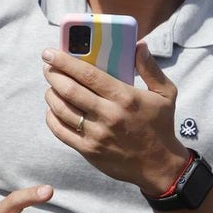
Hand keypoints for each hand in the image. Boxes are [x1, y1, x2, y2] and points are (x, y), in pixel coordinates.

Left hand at [42, 43, 188, 192]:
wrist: (160, 166)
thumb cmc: (160, 125)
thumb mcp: (165, 94)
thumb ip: (151, 69)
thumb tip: (138, 45)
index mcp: (125, 97)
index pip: (88, 74)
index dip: (65, 61)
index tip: (50, 52)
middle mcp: (109, 115)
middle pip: (69, 90)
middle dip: (53, 75)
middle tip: (48, 67)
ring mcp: (97, 134)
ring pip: (61, 109)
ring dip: (50, 94)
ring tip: (51, 86)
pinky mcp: (88, 150)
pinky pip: (60, 130)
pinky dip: (51, 117)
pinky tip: (52, 109)